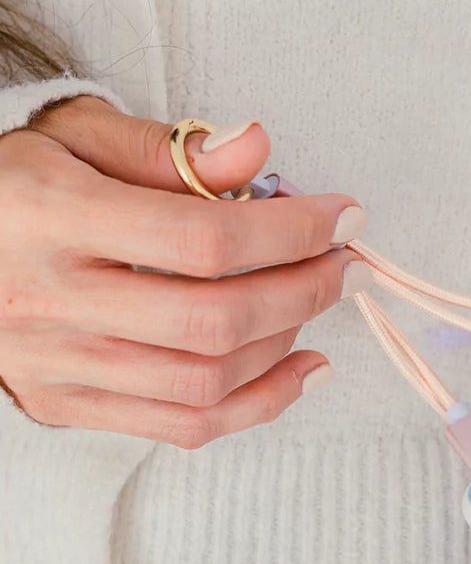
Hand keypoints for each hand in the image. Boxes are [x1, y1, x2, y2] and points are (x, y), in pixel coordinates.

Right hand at [0, 96, 371, 445]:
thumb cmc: (17, 184)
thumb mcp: (77, 137)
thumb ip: (168, 149)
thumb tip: (257, 147)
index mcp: (50, 218)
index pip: (200, 239)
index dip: (289, 230)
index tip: (342, 215)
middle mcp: (50, 302)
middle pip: (212, 319)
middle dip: (304, 290)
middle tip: (346, 263)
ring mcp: (56, 367)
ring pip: (202, 382)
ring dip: (285, 344)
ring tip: (316, 300)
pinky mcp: (66, 406)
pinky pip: (181, 426)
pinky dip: (257, 404)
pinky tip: (300, 367)